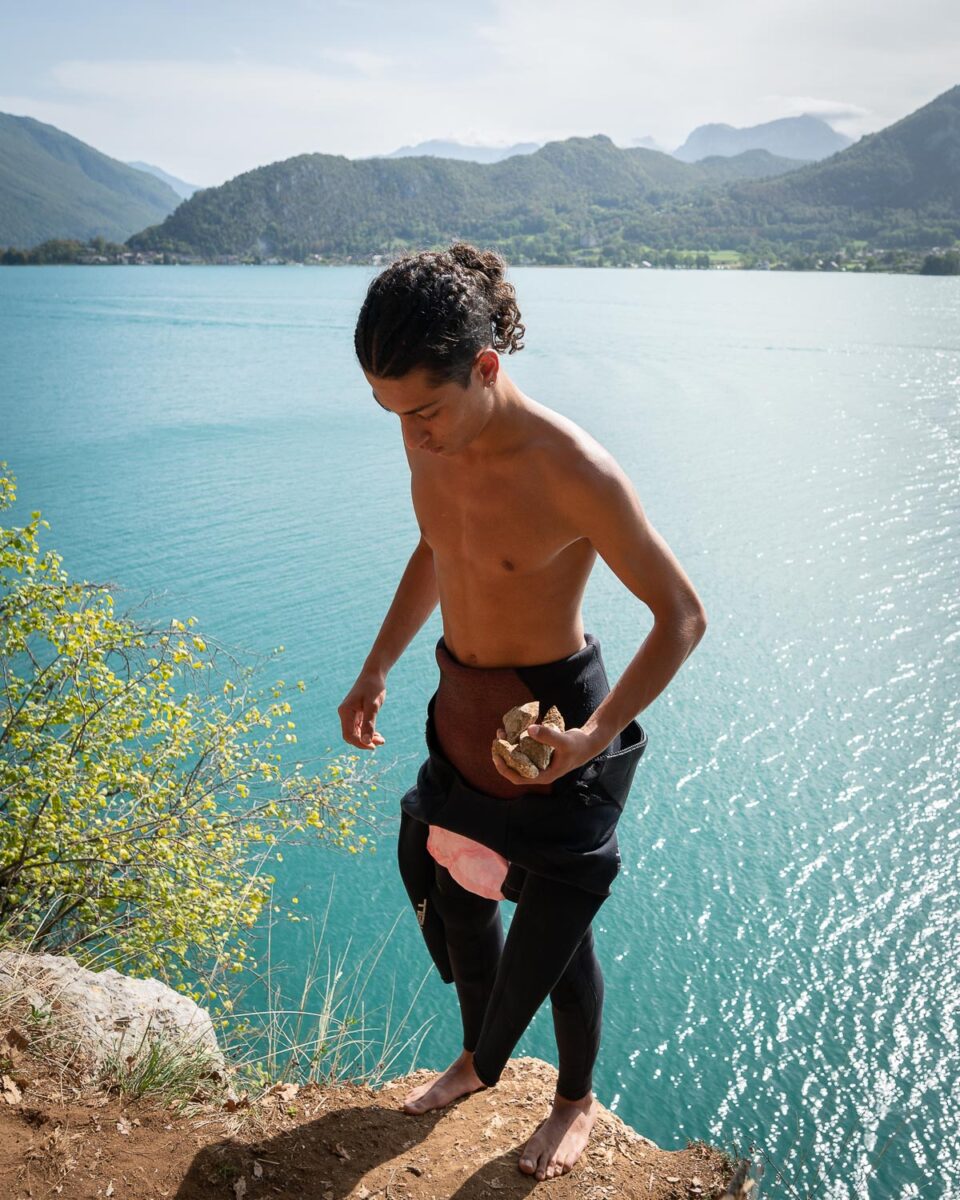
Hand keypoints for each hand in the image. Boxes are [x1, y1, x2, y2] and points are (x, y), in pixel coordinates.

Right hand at [337, 670, 387, 749]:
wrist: (374, 674)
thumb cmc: (373, 687)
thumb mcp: (373, 706)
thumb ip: (369, 724)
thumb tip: (366, 742)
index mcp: (345, 712)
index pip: (349, 735)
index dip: (360, 744)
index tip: (373, 746)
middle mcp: (345, 713)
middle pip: (351, 736)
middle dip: (365, 742)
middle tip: (381, 742)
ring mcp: (349, 714)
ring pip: (356, 733)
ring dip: (367, 738)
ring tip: (381, 740)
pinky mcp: (355, 713)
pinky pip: (359, 727)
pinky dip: (367, 732)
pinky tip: (378, 734)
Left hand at [490, 721, 604, 787]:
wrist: (589, 741)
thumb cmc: (578, 745)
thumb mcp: (564, 741)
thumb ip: (548, 736)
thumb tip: (529, 729)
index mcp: (543, 775)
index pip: (519, 778)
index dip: (505, 769)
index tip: (496, 755)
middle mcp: (539, 770)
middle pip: (515, 767)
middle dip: (503, 754)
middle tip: (497, 738)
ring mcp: (539, 761)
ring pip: (519, 756)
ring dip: (508, 745)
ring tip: (502, 731)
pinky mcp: (540, 752)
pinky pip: (525, 748)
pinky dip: (518, 740)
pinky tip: (514, 728)